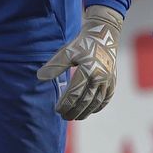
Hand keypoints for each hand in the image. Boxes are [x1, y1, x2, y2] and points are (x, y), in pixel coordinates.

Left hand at [37, 5, 123, 120]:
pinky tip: (90, 111)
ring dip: (85, 112)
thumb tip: (39, 77)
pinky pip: (106, 98)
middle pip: (85, 101)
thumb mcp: (66, 52)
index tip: (56, 110)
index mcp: (87, 70)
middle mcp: (99, 77)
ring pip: (96, 101)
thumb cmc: (82, 44)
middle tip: (64, 117)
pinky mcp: (113, 81)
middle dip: (74, 111)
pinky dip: (98, 107)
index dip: (65, 104)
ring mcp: (108, 80)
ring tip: (75, 117)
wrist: (104, 35)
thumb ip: (54, 66)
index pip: (74, 93)